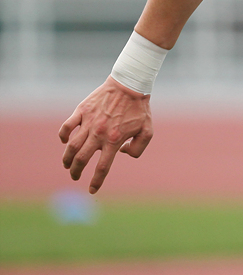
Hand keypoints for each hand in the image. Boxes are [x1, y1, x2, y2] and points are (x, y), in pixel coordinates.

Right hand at [59, 76, 153, 193]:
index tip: (92, 190)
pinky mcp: (81, 111)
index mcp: (115, 140)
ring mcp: (88, 122)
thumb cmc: (140, 108)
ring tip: (67, 164)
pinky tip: (64, 141)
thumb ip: (138, 148)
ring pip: (71, 146)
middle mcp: (99, 134)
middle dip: (75, 171)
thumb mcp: (147, 130)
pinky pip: (66, 127)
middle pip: (81, 160)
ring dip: (66, 158)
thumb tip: (122, 154)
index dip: (96, 182)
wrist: (130, 84)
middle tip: (75, 175)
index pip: (102, 168)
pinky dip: (63, 136)